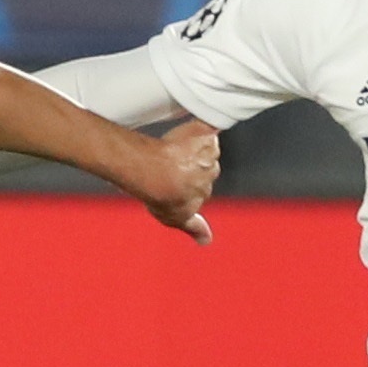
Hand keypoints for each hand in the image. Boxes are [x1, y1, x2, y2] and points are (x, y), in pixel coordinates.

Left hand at [127, 118, 220, 244]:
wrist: (156, 173)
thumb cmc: (162, 196)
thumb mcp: (176, 218)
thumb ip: (194, 227)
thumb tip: (207, 240)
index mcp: (204, 193)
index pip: (200, 185)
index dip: (186, 183)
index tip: (173, 182)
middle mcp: (211, 174)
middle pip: (204, 165)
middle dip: (191, 164)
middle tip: (170, 164)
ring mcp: (209, 153)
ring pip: (205, 147)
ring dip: (193, 146)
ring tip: (172, 149)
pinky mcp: (207, 134)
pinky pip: (209, 127)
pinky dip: (206, 127)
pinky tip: (198, 127)